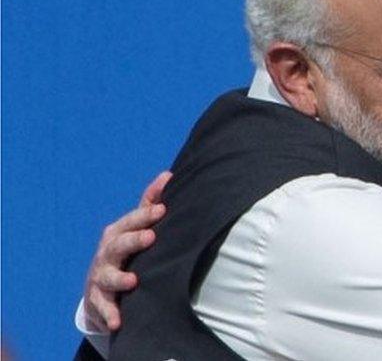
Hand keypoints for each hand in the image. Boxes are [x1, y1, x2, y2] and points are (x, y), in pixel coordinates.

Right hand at [82, 171, 170, 331]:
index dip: (145, 215)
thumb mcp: (136, 226)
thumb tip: (168, 175)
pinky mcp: (98, 300)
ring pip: (107, 277)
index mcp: (117, 233)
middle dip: (133, 240)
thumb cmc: (126, 249)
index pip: (131, 221)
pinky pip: (103, 308)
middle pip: (118, 245)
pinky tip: (118, 321)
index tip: (162, 210)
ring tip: (133, 281)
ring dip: (119, 278)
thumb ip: (150, 203)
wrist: (100, 284)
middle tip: (151, 237)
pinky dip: (109, 314)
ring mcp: (101, 277)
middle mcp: (106, 254)